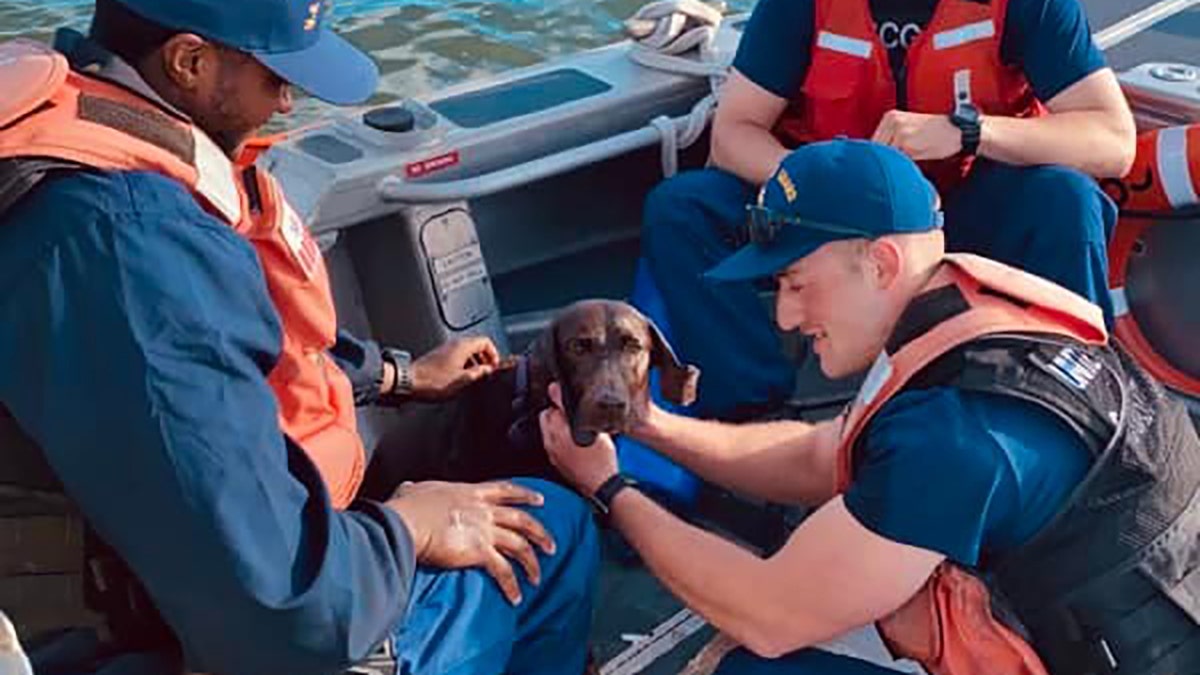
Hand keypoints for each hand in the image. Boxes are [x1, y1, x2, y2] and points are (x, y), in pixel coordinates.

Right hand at [385, 481, 555, 603]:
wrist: (406, 522)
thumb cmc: (407, 508)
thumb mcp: (414, 490)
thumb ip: (417, 489)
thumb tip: (410, 488)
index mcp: (470, 493)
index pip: (505, 491)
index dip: (525, 495)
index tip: (540, 500)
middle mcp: (482, 510)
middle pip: (521, 520)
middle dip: (539, 533)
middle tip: (551, 545)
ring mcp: (484, 530)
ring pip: (519, 545)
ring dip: (532, 562)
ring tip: (537, 577)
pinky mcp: (479, 551)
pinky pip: (503, 570)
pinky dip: (512, 585)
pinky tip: (515, 597)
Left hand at [411, 336, 500, 400]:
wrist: (410, 381)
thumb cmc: (432, 381)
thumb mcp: (462, 380)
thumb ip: (479, 373)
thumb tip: (487, 370)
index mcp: (463, 346)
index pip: (486, 342)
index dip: (494, 354)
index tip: (494, 366)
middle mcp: (454, 344)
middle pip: (477, 345)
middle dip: (485, 358)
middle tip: (487, 372)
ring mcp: (446, 349)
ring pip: (467, 351)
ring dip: (475, 362)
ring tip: (475, 376)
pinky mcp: (439, 356)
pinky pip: (457, 356)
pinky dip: (464, 364)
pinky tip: (461, 377)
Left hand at [539, 383, 619, 495]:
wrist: (601, 485)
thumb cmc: (603, 461)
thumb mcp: (601, 434)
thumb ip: (590, 418)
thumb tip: (584, 406)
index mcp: (563, 432)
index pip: (555, 406)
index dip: (557, 394)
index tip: (557, 389)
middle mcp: (553, 441)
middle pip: (546, 416)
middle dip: (555, 410)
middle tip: (566, 409)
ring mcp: (552, 451)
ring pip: (545, 429)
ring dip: (554, 423)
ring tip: (568, 424)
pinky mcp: (553, 460)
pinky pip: (549, 441)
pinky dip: (555, 436)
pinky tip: (568, 438)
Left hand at [871, 110, 961, 160]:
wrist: (957, 131)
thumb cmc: (937, 132)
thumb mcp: (910, 128)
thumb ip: (891, 138)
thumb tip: (877, 155)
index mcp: (891, 116)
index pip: (872, 141)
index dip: (875, 155)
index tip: (877, 163)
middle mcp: (893, 121)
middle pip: (875, 148)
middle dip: (881, 160)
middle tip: (889, 167)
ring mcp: (899, 131)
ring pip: (885, 155)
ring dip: (891, 163)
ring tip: (904, 163)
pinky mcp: (906, 143)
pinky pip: (896, 159)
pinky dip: (901, 164)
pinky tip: (911, 162)